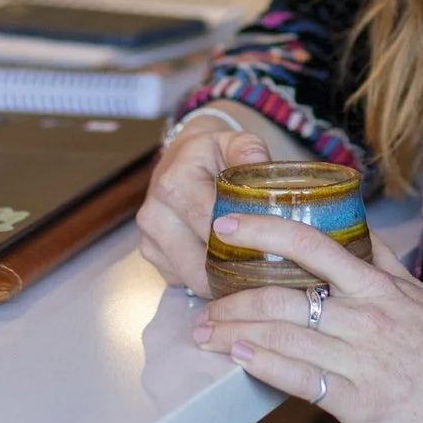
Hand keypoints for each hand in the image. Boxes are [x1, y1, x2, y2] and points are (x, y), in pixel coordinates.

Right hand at [136, 115, 271, 296]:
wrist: (180, 158)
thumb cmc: (212, 153)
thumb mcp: (234, 141)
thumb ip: (249, 151)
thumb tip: (260, 165)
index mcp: (174, 184)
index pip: (213, 227)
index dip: (246, 239)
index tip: (273, 247)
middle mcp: (154, 214)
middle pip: (201, 263)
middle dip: (235, 268)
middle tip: (266, 267)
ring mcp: (148, 238)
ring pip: (193, 279)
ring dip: (221, 279)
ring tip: (249, 267)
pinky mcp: (150, 255)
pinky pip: (183, 280)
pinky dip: (206, 278)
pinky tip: (224, 263)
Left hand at [191, 211, 422, 422]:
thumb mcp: (415, 291)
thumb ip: (378, 260)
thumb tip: (348, 225)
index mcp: (378, 286)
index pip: (312, 244)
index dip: (263, 230)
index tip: (226, 225)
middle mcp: (367, 317)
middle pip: (285, 295)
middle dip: (233, 299)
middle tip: (202, 302)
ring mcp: (363, 360)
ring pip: (286, 336)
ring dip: (236, 334)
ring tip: (207, 334)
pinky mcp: (361, 401)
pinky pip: (303, 381)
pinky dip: (266, 368)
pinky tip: (242, 360)